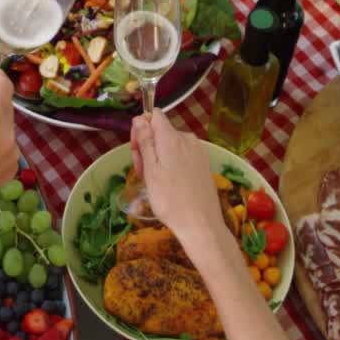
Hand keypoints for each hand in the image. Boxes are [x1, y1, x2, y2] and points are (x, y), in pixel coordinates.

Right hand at [130, 110, 222, 234]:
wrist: (201, 224)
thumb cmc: (170, 200)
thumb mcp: (150, 170)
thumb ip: (145, 141)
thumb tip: (140, 118)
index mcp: (172, 138)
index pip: (154, 115)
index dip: (141, 128)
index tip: (136, 149)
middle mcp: (188, 139)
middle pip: (161, 131)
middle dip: (147, 146)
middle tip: (141, 171)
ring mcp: (198, 151)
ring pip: (170, 144)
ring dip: (158, 156)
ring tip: (154, 181)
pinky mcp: (203, 163)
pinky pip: (182, 154)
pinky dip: (171, 162)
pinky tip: (169, 182)